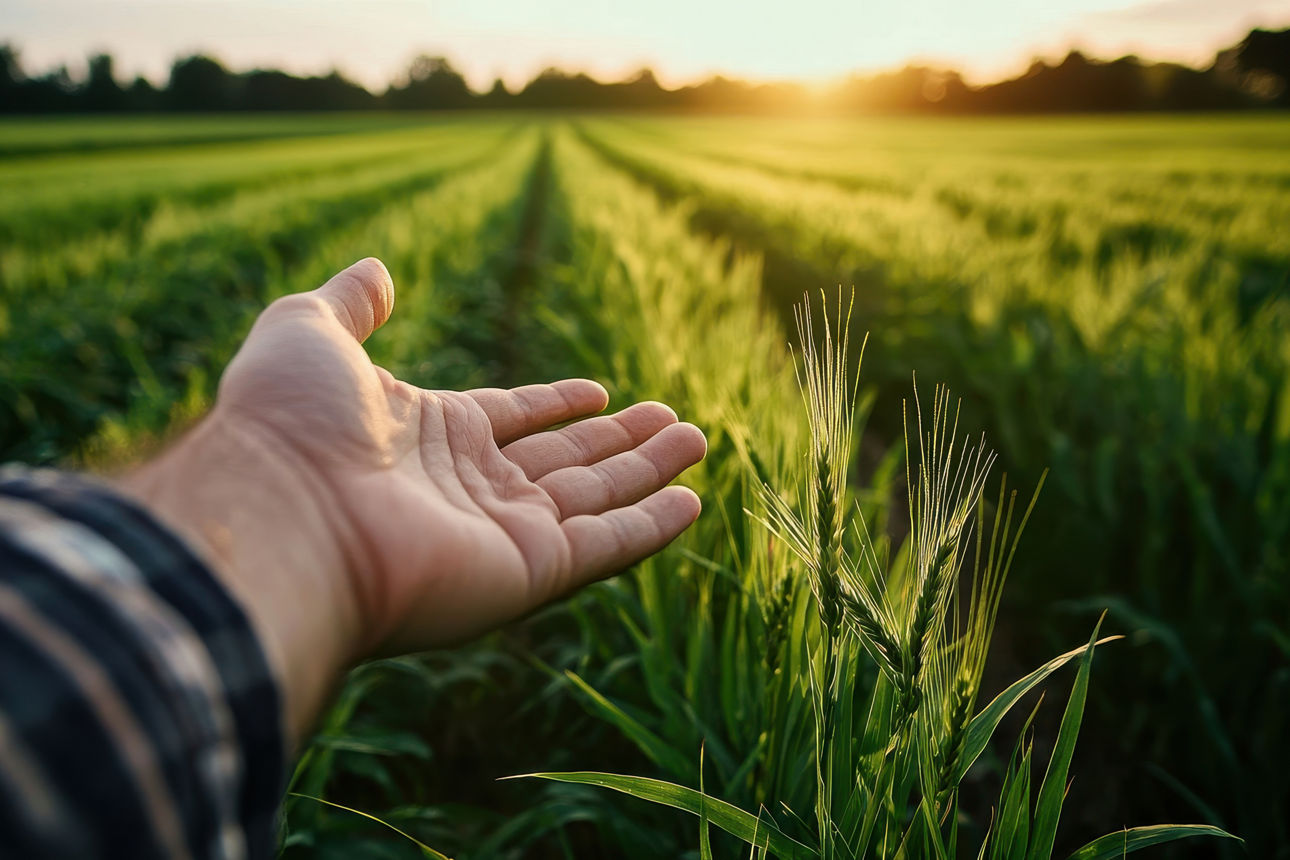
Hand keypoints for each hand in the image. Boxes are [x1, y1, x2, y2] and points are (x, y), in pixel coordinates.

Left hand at [121, 258, 705, 740]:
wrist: (282, 511)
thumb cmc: (288, 424)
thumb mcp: (307, 333)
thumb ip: (348, 304)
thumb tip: (377, 271)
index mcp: (428, 436)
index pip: (510, 418)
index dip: (555, 404)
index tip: (597, 393)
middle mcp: (469, 488)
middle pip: (564, 460)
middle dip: (620, 441)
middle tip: (674, 418)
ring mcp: (500, 532)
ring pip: (596, 498)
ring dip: (648, 471)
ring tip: (696, 440)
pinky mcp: (528, 571)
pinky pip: (606, 546)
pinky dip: (651, 525)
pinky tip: (691, 502)